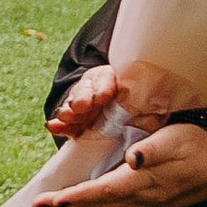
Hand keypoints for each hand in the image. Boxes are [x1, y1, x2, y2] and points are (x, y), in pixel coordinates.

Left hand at [35, 122, 206, 206]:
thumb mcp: (176, 140)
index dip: (74, 197)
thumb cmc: (198, 148)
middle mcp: (139, 197)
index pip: (100, 192)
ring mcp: (143, 203)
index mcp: (141, 181)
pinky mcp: (147, 203)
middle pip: (95, 206)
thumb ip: (152, 150)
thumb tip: (132, 159)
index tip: (52, 199)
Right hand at [48, 59, 177, 143]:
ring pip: (75, 103)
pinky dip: (60, 125)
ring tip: (65, 116)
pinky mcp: (79, 121)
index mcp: (120, 80)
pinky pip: (67, 122)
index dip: (104, 87)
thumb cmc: (150, 111)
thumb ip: (151, 111)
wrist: (141, 120)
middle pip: (87, 89)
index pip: (108, 79)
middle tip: (80, 107)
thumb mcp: (153, 108)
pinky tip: (53, 127)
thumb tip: (153, 114)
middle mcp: (100, 89)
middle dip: (82, 98)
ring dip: (69, 110)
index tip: (104, 97)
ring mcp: (87, 104)